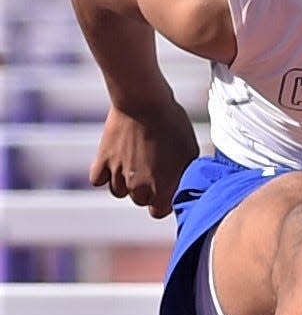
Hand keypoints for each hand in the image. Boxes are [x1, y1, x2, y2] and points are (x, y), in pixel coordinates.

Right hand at [90, 101, 199, 217]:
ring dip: (126, 181)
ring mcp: (118, 175)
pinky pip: (98, 180)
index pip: (158, 212)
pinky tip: (116, 161)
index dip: (163, 200)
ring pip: (119, 191)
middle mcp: (138, 186)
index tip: (166, 187)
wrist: (145, 103)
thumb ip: (185, 176)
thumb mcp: (190, 152)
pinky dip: (105, 174)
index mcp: (162, 187)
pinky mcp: (102, 161)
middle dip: (146, 189)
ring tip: (136, 160)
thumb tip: (183, 190)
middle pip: (139, 200)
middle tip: (153, 168)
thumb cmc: (173, 125)